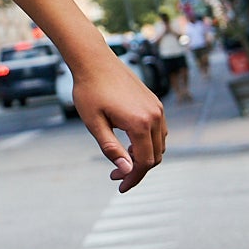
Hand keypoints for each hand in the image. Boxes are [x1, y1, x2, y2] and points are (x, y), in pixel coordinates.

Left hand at [70, 52, 166, 191]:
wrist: (94, 61)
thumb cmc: (89, 91)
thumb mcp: (94, 123)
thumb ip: (111, 148)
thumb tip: (126, 171)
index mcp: (140, 123)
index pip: (144, 162)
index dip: (133, 178)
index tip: (120, 187)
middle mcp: (155, 116)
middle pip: (155, 156)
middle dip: (137, 170)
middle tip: (115, 176)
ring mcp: (157, 108)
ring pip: (159, 144)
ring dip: (144, 157)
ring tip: (121, 159)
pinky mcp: (154, 103)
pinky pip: (159, 131)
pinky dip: (148, 143)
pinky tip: (129, 144)